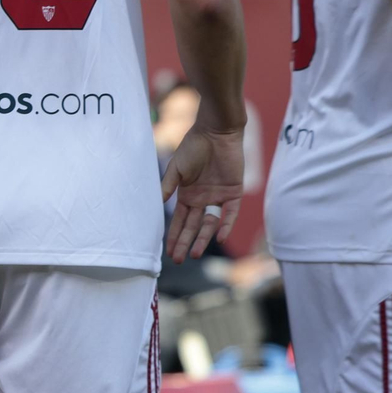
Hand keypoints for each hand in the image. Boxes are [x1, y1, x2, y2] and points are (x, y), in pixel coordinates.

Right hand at [161, 125, 243, 262]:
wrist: (216, 132)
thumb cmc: (193, 146)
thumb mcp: (176, 168)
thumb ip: (168, 186)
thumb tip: (158, 204)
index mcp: (187, 194)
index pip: (180, 220)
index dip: (174, 235)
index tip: (168, 251)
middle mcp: (202, 199)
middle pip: (193, 226)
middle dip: (185, 243)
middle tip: (178, 260)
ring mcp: (218, 197)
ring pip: (210, 224)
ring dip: (203, 239)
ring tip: (195, 254)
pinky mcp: (233, 193)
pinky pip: (230, 213)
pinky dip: (226, 225)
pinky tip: (219, 237)